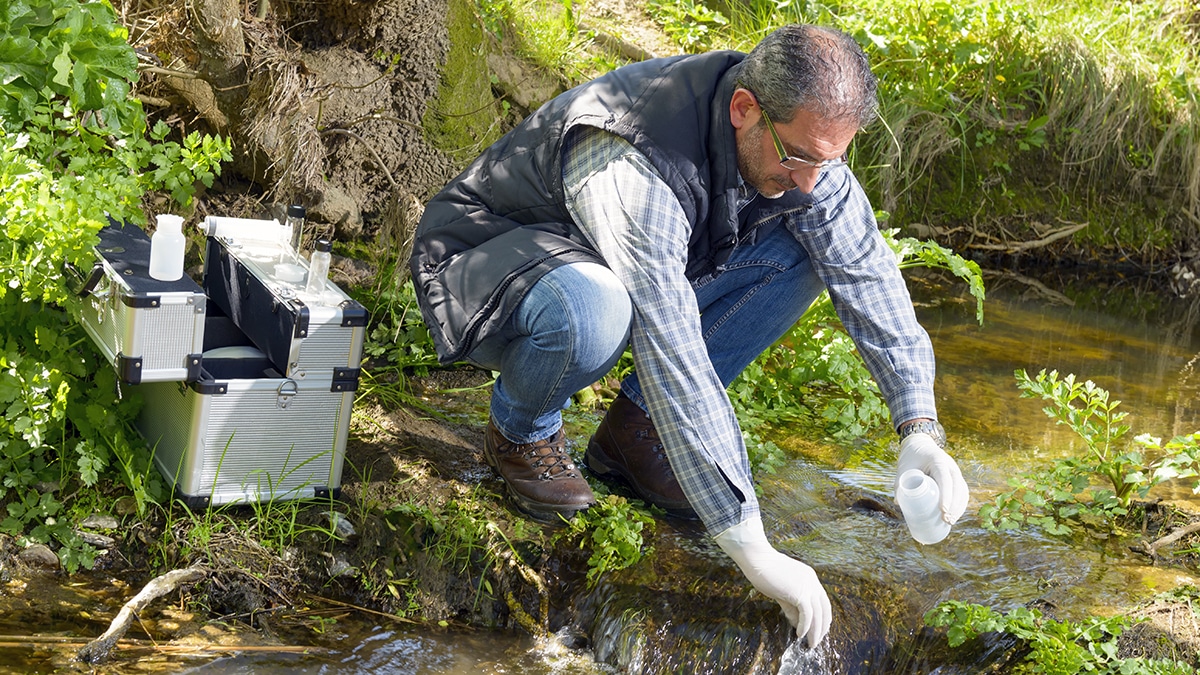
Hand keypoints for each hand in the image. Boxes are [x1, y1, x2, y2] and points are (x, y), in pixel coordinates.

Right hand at [714, 516, 830, 647]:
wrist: (757, 559)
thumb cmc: (765, 572)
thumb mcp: (781, 591)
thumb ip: (791, 606)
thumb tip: (797, 623)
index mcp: (810, 578)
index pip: (823, 602)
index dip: (823, 618)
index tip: (819, 630)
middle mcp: (813, 582)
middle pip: (824, 609)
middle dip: (822, 628)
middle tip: (817, 641)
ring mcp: (808, 586)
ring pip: (818, 614)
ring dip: (815, 631)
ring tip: (810, 644)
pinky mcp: (799, 592)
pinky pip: (807, 614)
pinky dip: (805, 626)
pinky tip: (800, 635)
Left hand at [894, 432, 968, 523]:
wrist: (920, 445)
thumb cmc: (911, 457)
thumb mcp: (904, 467)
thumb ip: (900, 482)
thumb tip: (897, 503)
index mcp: (938, 460)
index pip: (945, 479)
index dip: (946, 495)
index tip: (943, 510)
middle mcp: (950, 466)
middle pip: (957, 487)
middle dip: (954, 505)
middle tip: (945, 519)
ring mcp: (955, 471)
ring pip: (962, 490)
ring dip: (959, 507)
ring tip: (949, 521)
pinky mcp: (956, 477)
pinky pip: (962, 491)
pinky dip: (961, 504)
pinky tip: (955, 515)